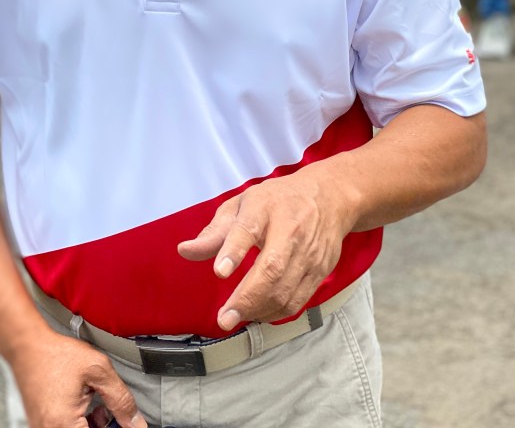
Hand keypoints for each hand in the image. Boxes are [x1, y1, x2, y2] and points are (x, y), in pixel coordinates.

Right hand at [8, 327, 146, 427]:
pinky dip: (81, 424)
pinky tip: (87, 407)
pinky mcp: (41, 426)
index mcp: (63, 424)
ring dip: (93, 426)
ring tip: (99, 406)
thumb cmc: (55, 355)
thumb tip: (136, 423)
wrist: (29, 346)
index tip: (124, 424)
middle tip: (113, 414)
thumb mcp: (98, 370)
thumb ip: (121, 398)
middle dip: (104, 427)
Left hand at [177, 172, 350, 331]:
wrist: (328, 197)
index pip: (248, 229)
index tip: (220, 271)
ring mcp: (309, 252)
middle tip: (224, 318)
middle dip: (246, 298)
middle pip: (271, 269)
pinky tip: (258, 312)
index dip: (233, 251)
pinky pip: (298, 300)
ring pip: (285, 290)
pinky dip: (275, 312)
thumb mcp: (242, 204)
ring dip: (258, 310)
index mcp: (264, 207)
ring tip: (236, 317)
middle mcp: (290, 229)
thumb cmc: (278, 201)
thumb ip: (214, 232)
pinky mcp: (320, 270)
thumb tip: (185, 251)